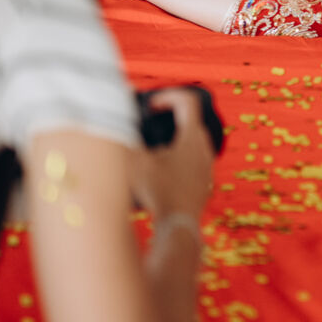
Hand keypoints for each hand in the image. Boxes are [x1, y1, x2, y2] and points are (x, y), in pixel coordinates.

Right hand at [130, 88, 213, 221]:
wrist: (178, 226)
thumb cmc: (160, 193)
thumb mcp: (136, 162)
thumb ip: (126, 139)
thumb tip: (115, 126)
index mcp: (192, 136)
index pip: (187, 101)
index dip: (168, 96)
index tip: (151, 105)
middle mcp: (204, 148)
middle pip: (190, 120)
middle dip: (168, 117)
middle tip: (149, 120)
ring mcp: (206, 165)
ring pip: (191, 141)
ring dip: (172, 139)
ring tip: (150, 149)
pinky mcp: (203, 181)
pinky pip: (191, 160)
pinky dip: (176, 158)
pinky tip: (158, 170)